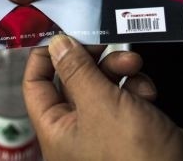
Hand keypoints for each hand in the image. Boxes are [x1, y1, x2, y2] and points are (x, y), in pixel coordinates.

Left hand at [23, 34, 182, 160]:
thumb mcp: (100, 104)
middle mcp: (77, 132)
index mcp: (57, 132)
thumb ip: (76, 70)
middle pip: (73, 80)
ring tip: (133, 65)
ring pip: (102, 84)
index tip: (60, 33)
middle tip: (104, 43)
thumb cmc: (138, 157)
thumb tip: (57, 44)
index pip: (36, 86)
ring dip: (118, 69)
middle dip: (91, 59)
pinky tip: (146, 92)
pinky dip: (136, 86)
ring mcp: (105, 129)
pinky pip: (125, 94)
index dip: (45, 57)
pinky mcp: (131, 126)